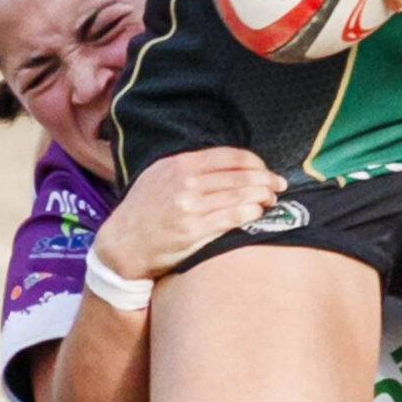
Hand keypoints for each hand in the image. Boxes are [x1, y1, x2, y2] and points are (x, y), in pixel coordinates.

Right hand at [93, 148, 283, 280]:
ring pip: (240, 195)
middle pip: (240, 175)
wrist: (122, 245)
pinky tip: (257, 212)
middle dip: (265, 179)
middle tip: (279, 185)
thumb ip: (190, 167)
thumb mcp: (159, 175)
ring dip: (262, 196)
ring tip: (272, 199)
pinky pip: (231, 217)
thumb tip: (228, 165)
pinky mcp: (194, 231)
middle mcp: (186, 182)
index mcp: (180, 164)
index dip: (254, 163)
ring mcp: (190, 207)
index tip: (265, 170)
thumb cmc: (144, 209)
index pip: (229, 156)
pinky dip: (250, 212)